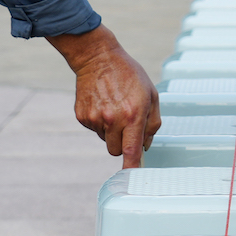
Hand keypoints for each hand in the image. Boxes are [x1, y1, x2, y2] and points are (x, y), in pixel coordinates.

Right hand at [48, 25, 160, 166]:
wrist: (98, 58)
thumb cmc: (129, 75)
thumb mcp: (150, 94)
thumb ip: (152, 123)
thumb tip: (146, 146)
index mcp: (132, 114)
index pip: (131, 150)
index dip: (132, 166)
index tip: (131, 178)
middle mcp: (112, 119)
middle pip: (116, 151)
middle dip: (122, 142)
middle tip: (125, 122)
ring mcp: (95, 118)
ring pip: (105, 140)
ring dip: (111, 130)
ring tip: (112, 106)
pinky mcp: (82, 116)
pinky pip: (94, 130)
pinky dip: (99, 122)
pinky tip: (102, 103)